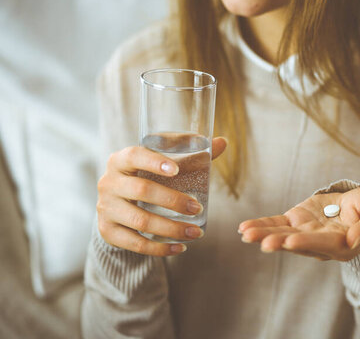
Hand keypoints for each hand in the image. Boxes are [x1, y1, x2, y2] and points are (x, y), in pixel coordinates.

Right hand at [96, 137, 226, 255]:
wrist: (118, 203)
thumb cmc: (148, 177)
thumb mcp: (164, 164)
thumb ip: (192, 155)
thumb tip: (223, 142)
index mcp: (120, 160)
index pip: (134, 156)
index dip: (154, 162)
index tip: (176, 170)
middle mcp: (108, 182)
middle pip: (141, 190)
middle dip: (173, 201)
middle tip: (198, 208)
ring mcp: (105, 208)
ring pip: (140, 221)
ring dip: (171, 229)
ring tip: (195, 233)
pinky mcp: (107, 231)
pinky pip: (135, 243)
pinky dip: (159, 248)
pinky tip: (179, 248)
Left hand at [238, 186, 359, 260]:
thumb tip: (355, 240)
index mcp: (343, 245)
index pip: (324, 244)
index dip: (308, 242)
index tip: (291, 241)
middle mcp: (321, 244)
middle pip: (299, 244)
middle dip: (280, 242)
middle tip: (263, 243)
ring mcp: (306, 234)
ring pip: (283, 235)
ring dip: (264, 235)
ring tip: (247, 234)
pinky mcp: (296, 222)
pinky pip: (276, 224)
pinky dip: (261, 226)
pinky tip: (244, 229)